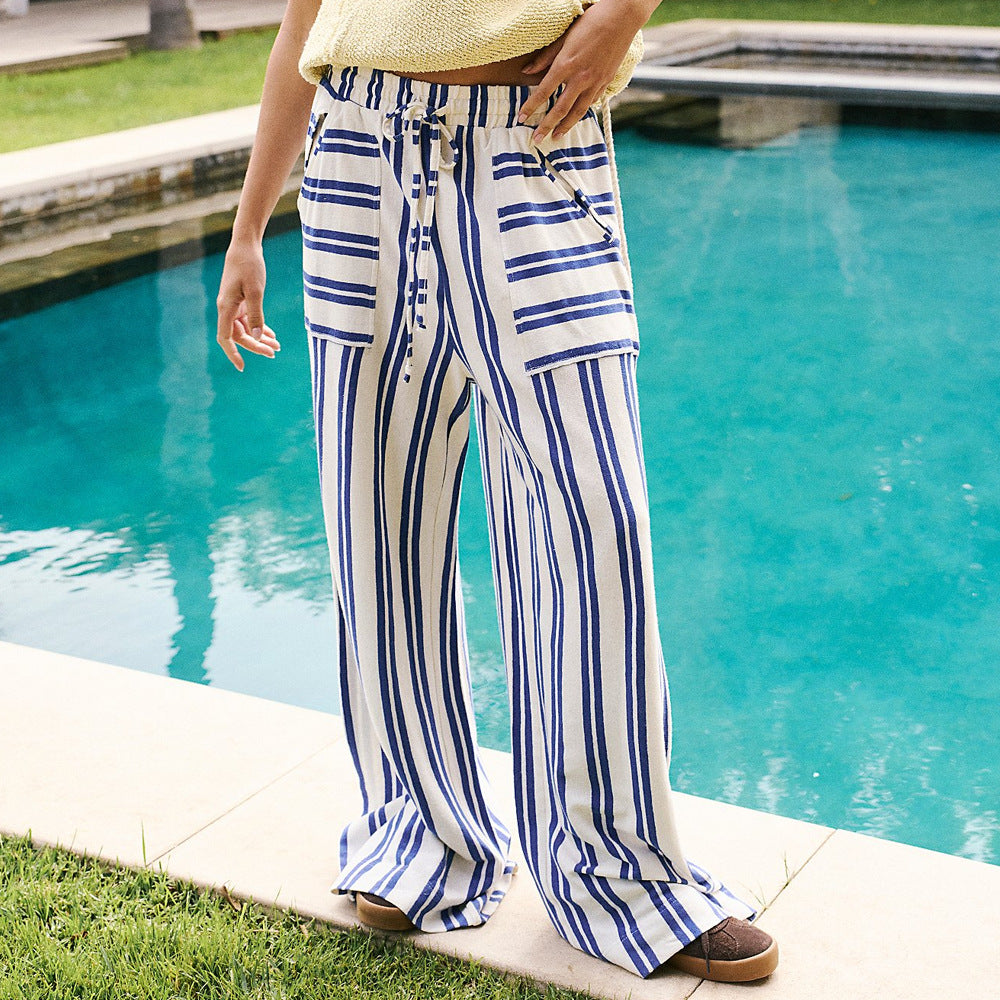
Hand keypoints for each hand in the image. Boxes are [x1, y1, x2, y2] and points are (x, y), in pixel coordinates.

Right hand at [215, 237, 280, 371]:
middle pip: (239, 336)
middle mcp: (227, 309)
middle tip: (274, 353)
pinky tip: (272, 335)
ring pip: (246, 329)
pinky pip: (249, 320)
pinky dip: (260, 328)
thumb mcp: (256, 291)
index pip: (225, 338)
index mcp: (226, 307)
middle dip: (256, 346)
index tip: (242, 366)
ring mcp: (234, 305)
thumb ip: (256, 315)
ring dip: (260, 338)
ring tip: (277, 347)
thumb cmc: (249, 266)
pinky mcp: (241, 301)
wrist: (245, 246)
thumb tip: (257, 338)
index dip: (233, 353)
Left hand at [516, 0, 643, 141]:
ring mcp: (595, 82)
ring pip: (577, 111)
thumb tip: (526, 72)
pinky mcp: (606, 82)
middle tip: (536, 139)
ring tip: (556, 137)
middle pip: (560, 109)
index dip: (531, 107)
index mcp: (566, 64)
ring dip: (565, 126)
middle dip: (546, 126)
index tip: (521, 118)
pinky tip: (576, 117)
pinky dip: (582, 111)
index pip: (543, 92)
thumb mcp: (564, 36)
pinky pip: (591, 102)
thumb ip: (545, 57)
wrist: (622, 17)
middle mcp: (580, 77)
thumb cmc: (591, 22)